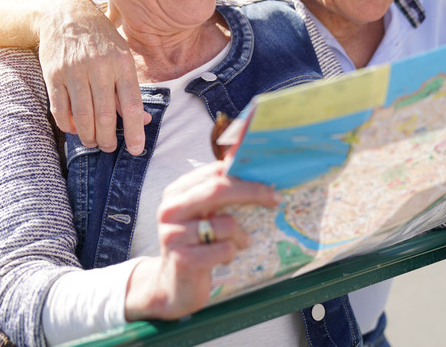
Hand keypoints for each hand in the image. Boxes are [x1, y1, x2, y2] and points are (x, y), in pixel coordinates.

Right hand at [36, 0, 149, 153]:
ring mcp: (74, 71)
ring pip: (82, 116)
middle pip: (105, 115)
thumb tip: (144, 121)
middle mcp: (99, 67)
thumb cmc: (101, 39)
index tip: (135, 149)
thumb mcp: (122, 56)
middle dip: (108, 139)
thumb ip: (130, 89)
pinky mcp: (53, 75)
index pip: (131, 104)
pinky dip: (68, 125)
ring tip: (94, 142)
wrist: (65, 14)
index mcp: (121, 63)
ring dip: (89, 136)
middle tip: (109, 148)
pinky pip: (60, 109)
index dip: (135, 131)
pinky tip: (75, 129)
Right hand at [123, 163, 282, 319]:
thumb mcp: (204, 214)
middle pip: (218, 190)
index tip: (269, 180)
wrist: (175, 286)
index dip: (244, 173)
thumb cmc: (196, 244)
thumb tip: (244, 159)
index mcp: (176, 193)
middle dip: (253, 192)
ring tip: (237, 244)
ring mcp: (173, 235)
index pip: (214, 172)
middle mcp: (170, 210)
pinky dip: (231, 254)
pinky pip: (225, 249)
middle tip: (275, 199)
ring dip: (241, 236)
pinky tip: (223, 259)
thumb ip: (221, 190)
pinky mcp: (182, 260)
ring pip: (226, 224)